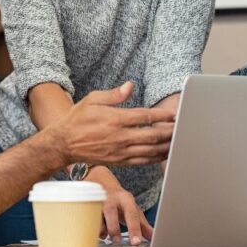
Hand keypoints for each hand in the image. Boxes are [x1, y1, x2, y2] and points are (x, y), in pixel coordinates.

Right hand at [50, 82, 175, 166]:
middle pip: (152, 136)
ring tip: (178, 141)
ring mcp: (120, 151)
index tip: (173, 115)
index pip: (145, 118)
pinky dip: (155, 158)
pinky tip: (164, 154)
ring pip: (149, 151)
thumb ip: (114, 94)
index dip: (162, 116)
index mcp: (115, 120)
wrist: (65, 143)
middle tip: (182, 128)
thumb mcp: (93, 99)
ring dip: (166, 146)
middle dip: (169, 132)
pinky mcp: (119, 161)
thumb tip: (130, 86)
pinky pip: (142, 161)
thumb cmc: (78, 119)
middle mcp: (119, 137)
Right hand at [87, 166, 153, 245]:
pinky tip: (95, 229)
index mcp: (126, 200)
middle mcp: (110, 199)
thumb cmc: (119, 200)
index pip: (131, 214)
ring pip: (96, 217)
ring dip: (100, 230)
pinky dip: (90, 228)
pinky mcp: (85, 205)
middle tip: (117, 242)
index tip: (136, 242)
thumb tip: (155, 237)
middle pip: (111, 213)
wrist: (101, 182)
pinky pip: (85, 219)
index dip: (134, 229)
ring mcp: (96, 201)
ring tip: (105, 235)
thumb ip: (143, 225)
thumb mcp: (133, 210)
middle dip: (114, 230)